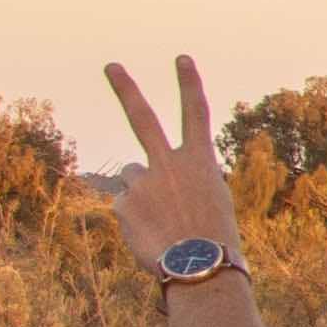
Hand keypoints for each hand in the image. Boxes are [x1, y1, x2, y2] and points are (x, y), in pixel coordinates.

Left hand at [99, 56, 242, 267]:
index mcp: (200, 161)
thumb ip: (182, 181)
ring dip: (143, 195)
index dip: (190, 84)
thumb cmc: (215, 240)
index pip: (196, 113)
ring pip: (133, 178)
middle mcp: (169, 163)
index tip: (181, 59)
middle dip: (126, 88)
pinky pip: (125, 206)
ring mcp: (143, 182)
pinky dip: (136, 220)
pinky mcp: (123, 204)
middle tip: (111, 65)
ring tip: (163, 222)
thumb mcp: (213, 202)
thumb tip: (139, 179)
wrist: (201, 267)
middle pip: (142, 117)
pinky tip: (152, 235)